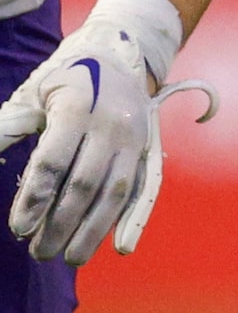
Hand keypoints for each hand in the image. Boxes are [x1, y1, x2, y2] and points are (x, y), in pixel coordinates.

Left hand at [0, 0, 215, 262]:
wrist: (120, 54)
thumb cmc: (65, 80)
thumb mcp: (31, 96)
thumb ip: (8, 128)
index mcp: (79, 106)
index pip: (54, 161)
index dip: (34, 198)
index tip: (18, 229)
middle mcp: (113, 124)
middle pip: (84, 184)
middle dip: (59, 224)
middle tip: (37, 253)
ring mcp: (135, 138)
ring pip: (115, 193)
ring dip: (92, 231)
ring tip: (68, 258)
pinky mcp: (148, 149)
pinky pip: (144, 189)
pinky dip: (134, 220)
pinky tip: (119, 247)